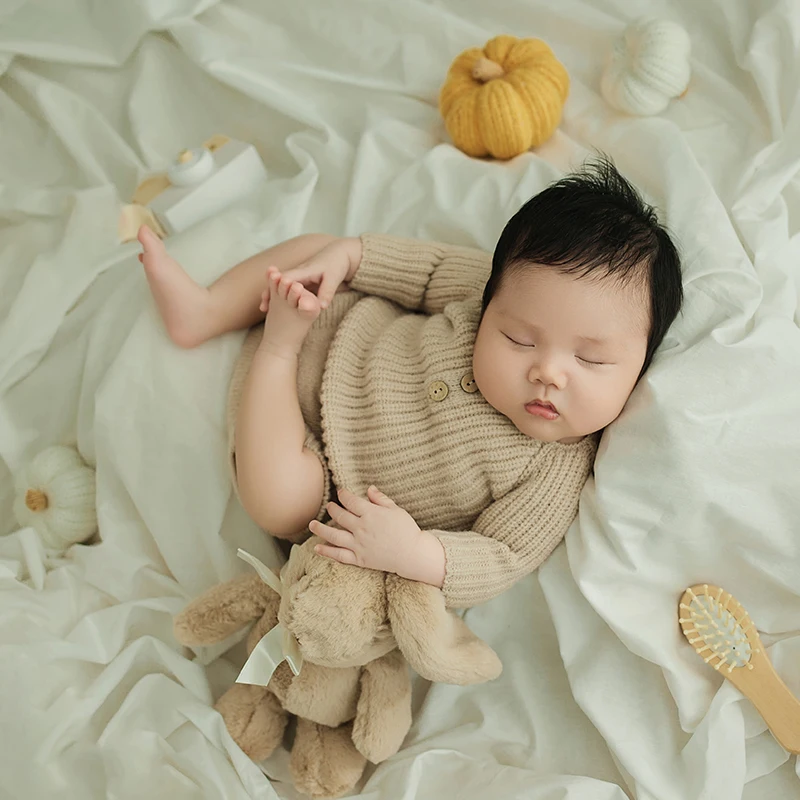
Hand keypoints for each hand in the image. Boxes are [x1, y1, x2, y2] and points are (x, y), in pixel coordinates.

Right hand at [260, 237, 361, 313]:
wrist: (339, 254)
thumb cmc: (337, 265)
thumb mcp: (334, 278)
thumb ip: (327, 292)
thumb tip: (321, 307)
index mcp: (305, 270)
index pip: (288, 278)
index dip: (280, 286)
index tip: (272, 296)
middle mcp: (298, 272)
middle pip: (280, 282)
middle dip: (271, 292)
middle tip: (263, 306)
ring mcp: (298, 276)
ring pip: (282, 286)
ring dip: (272, 295)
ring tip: (264, 308)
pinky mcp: (301, 281)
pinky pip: (288, 289)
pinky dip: (280, 296)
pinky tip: (274, 306)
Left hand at [310, 486, 445, 586]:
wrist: (413, 554)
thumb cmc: (407, 530)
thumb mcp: (396, 510)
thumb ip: (380, 499)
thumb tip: (369, 489)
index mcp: (371, 513)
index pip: (351, 501)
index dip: (343, 495)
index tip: (340, 493)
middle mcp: (362, 528)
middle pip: (340, 516)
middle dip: (333, 509)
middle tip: (329, 506)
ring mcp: (359, 544)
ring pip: (334, 535)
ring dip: (321, 529)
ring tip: (311, 524)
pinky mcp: (359, 559)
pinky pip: (339, 555)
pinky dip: (327, 552)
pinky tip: (317, 547)